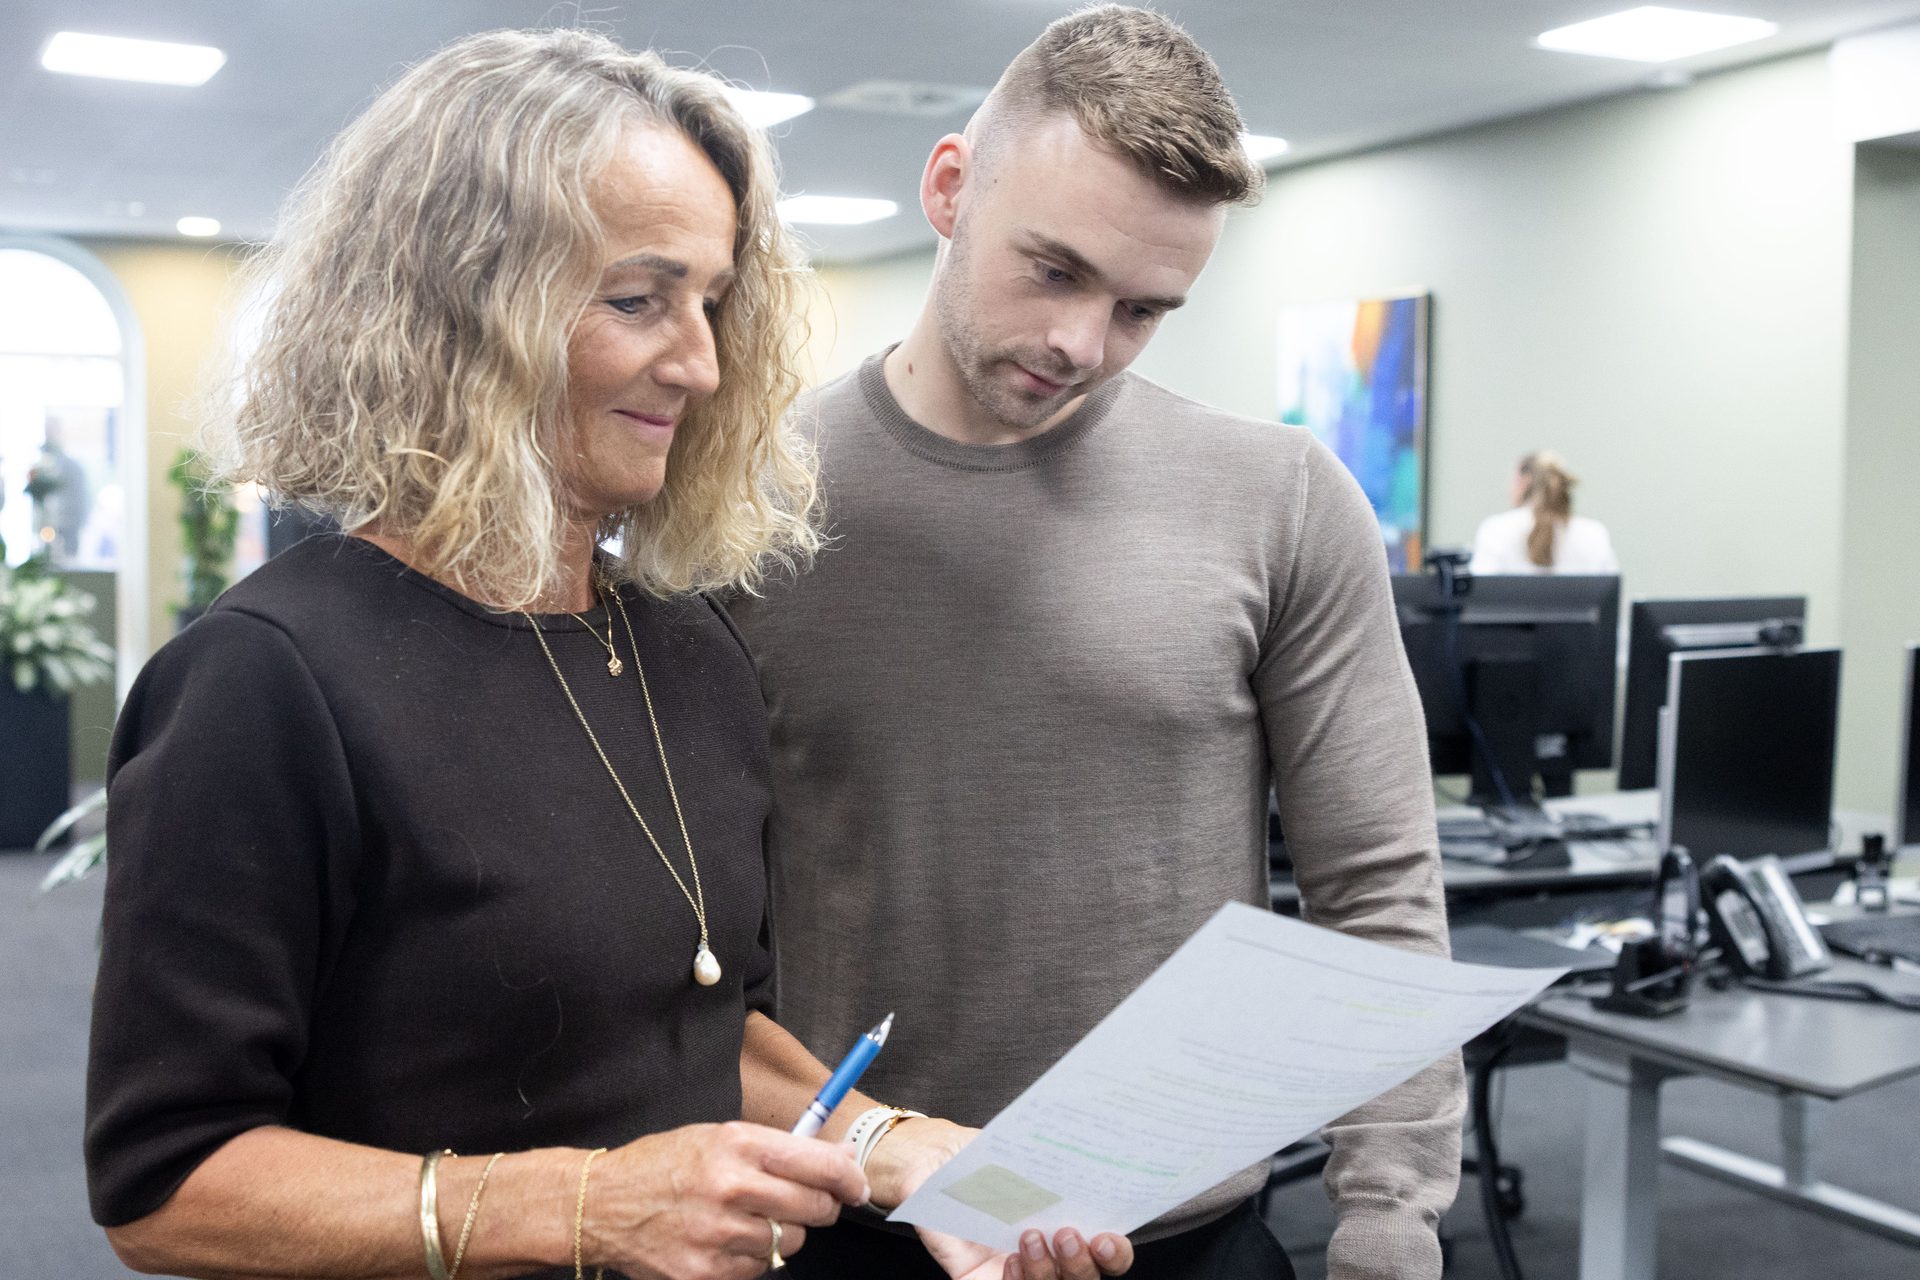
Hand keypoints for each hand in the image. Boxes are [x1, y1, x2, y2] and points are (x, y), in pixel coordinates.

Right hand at [583, 1121, 867, 1278]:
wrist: (602, 1204)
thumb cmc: (666, 1164)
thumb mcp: (720, 1136)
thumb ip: (780, 1147)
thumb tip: (840, 1157)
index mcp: (737, 1144)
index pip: (821, 1165)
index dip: (849, 1178)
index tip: (855, 1186)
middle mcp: (730, 1187)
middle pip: (814, 1208)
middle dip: (820, 1207)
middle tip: (806, 1202)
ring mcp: (717, 1234)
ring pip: (789, 1244)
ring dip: (782, 1234)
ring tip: (750, 1219)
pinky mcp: (704, 1272)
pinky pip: (758, 1271)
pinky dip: (752, 1259)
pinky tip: (728, 1241)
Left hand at [865, 1118, 1133, 1279]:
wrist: (933, 1162)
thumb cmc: (984, 1156)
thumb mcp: (1022, 1154)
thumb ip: (1052, 1164)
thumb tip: (1083, 1152)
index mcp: (1068, 1223)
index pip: (1107, 1253)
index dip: (1114, 1252)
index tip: (1105, 1235)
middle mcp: (1049, 1255)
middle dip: (1081, 1264)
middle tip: (1065, 1234)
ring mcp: (1017, 1272)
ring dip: (1046, 1271)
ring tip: (1029, 1237)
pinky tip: (1008, 1259)